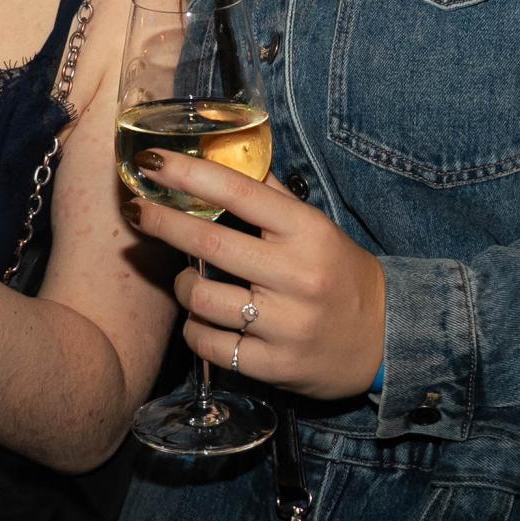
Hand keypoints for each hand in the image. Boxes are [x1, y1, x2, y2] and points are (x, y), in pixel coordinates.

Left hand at [123, 152, 386, 400]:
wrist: (384, 339)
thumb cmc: (339, 273)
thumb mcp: (316, 227)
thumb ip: (271, 195)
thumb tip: (222, 154)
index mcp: (308, 232)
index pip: (239, 194)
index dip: (189, 173)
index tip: (152, 161)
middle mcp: (297, 277)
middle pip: (209, 245)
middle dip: (162, 223)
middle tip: (135, 210)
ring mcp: (286, 325)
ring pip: (202, 300)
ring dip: (180, 287)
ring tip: (184, 281)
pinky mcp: (274, 366)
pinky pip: (210, 345)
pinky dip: (195, 330)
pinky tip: (200, 320)